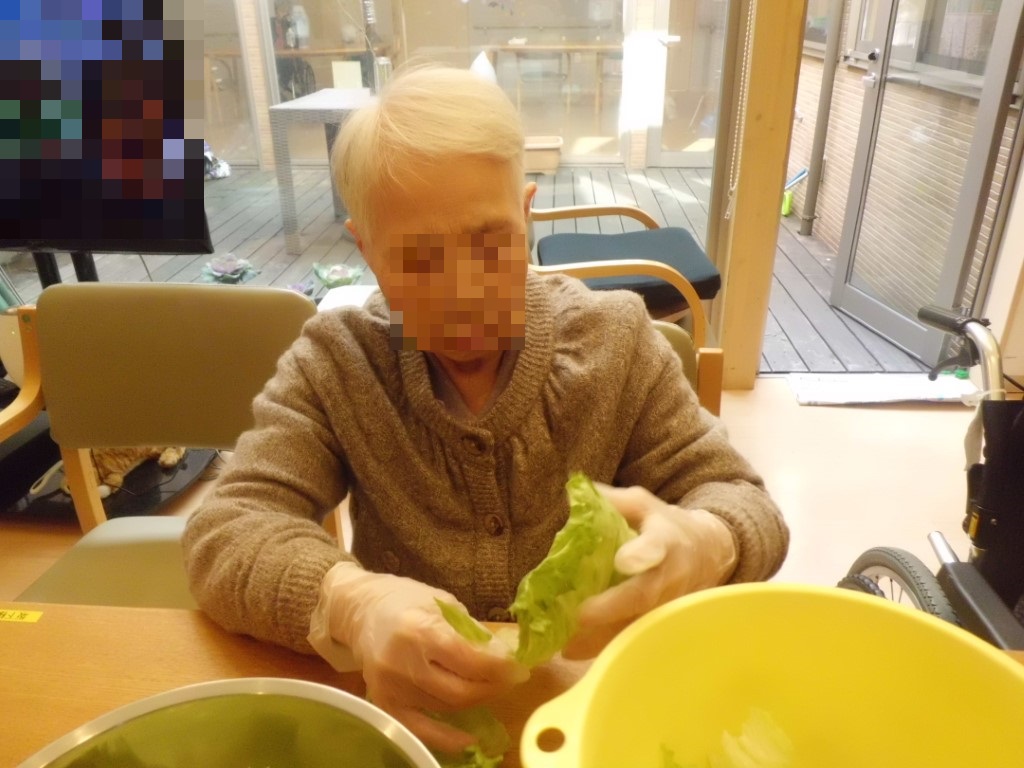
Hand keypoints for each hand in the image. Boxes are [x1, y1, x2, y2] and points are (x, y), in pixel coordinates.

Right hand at [321, 562, 527, 752]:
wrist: (361, 611)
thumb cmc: (407, 600)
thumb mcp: (444, 603)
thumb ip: (472, 632)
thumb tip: (505, 656)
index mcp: (420, 629)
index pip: (469, 659)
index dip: (500, 668)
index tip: (519, 668)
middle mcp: (403, 662)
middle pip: (460, 691)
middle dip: (492, 687)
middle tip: (510, 680)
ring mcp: (392, 687)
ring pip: (446, 707)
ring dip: (475, 700)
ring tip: (488, 687)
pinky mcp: (385, 703)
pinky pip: (421, 729)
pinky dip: (446, 738)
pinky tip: (467, 739)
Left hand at [562, 483, 736, 659]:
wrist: (708, 553)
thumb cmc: (665, 526)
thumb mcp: (643, 505)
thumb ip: (611, 501)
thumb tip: (573, 496)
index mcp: (665, 540)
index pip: (657, 546)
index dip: (642, 554)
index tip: (624, 560)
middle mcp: (670, 576)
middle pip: (645, 595)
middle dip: (613, 607)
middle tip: (580, 615)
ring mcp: (668, 605)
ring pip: (639, 625)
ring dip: (604, 637)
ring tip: (567, 645)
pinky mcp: (663, 624)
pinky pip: (635, 639)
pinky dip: (606, 648)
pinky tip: (573, 652)